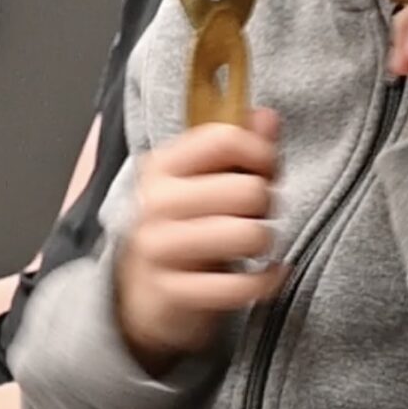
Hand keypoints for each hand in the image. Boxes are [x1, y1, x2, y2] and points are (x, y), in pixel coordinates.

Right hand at [115, 112, 286, 374]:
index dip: (262, 152)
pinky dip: (266, 281)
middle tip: (256, 212)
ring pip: (250, 235)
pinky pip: (242, 285)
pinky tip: (266, 274)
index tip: (266, 169)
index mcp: (162, 165)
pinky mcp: (174, 292)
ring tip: (253, 241)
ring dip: (265, 239)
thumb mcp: (204, 178)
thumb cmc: (184, 224)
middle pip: (248, 190)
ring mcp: (160, 248)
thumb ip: (238, 144)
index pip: (226, 139)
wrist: (140, 290)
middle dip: (267, 202)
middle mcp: (156, 203)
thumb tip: (266, 117)